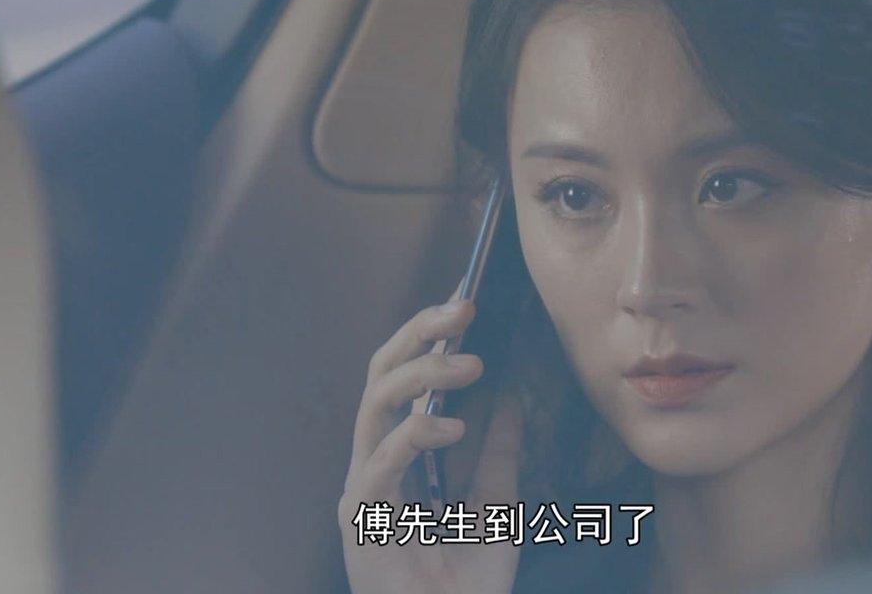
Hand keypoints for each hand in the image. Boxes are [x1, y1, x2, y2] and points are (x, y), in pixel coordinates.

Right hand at [338, 290, 524, 593]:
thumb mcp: (498, 507)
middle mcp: (374, 464)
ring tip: (469, 364)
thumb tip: (511, 398)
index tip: (466, 305)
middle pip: (379, 377)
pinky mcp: (360, 517)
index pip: (403, 379)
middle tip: (462, 310)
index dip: (427, 338)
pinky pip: (379, 461)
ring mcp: (362, 488)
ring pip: (373, 404)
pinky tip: (452, 427)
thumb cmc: (467, 585)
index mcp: (399, 458)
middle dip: (418, 335)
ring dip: (420, 374)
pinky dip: (414, 435)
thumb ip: (499, 454)